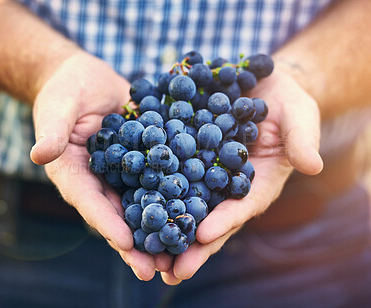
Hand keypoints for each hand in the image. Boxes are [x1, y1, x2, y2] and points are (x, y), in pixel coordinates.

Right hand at [29, 51, 165, 279]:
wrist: (88, 80)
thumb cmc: (66, 91)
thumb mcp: (58, 106)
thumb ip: (52, 130)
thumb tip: (39, 154)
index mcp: (74, 174)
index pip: (89, 202)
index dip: (106, 223)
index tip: (125, 243)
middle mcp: (100, 181)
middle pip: (117, 215)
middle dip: (136, 243)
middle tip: (155, 270)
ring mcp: (124, 173)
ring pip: (142, 205)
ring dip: (159, 228)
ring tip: (180, 252)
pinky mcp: (144, 160)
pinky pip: (159, 179)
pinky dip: (174, 196)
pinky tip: (195, 210)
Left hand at [160, 68, 323, 284]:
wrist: (257, 85)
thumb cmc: (285, 103)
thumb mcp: (299, 116)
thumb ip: (302, 140)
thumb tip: (313, 166)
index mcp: (257, 182)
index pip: (243, 206)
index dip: (226, 220)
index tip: (205, 235)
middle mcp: (228, 184)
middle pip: (210, 217)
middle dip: (191, 243)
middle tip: (170, 269)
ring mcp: (205, 172)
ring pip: (184, 202)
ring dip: (166, 225)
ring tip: (145, 250)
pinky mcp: (187, 154)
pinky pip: (169, 172)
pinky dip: (152, 187)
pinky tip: (132, 202)